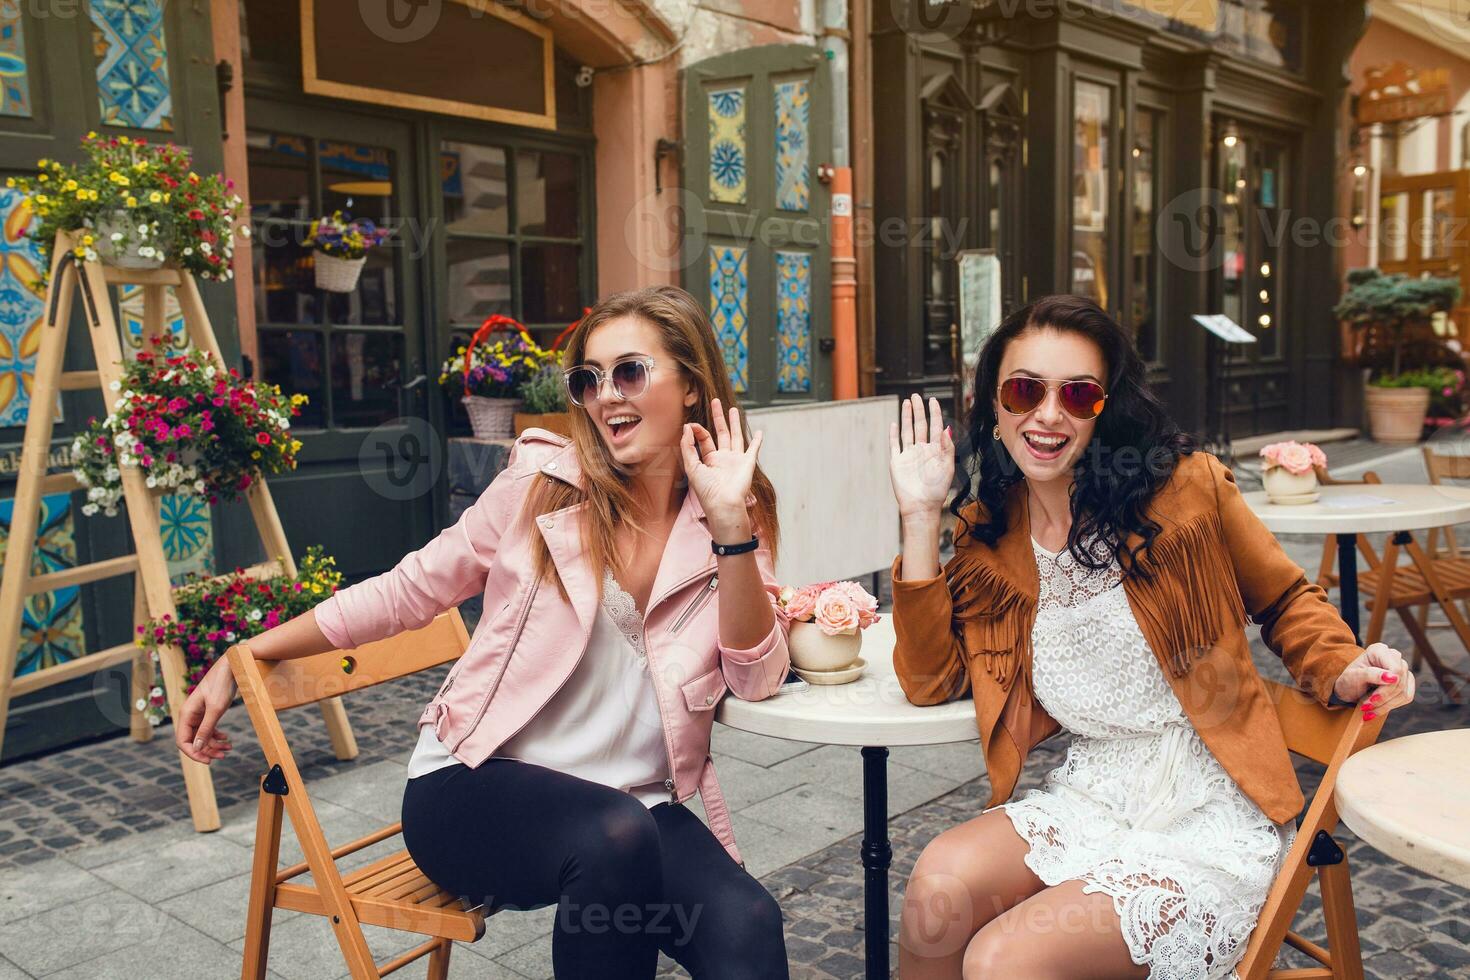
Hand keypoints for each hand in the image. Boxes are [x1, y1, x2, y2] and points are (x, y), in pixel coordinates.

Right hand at [175, 655, 236, 764]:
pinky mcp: (209, 711)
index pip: (182, 741)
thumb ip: (205, 729)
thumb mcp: (216, 709)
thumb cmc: (222, 685)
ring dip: (214, 745)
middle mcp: (190, 715)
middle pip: (193, 741)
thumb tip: (197, 748)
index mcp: (186, 714)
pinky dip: (217, 736)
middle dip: (207, 750)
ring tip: (229, 748)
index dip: (193, 753)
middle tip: (223, 756)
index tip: (208, 761)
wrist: (233, 667)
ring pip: (202, 736)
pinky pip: (209, 729)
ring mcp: (199, 714)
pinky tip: (226, 739)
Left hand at [681, 398, 762, 533]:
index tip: (691, 425)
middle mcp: (723, 458)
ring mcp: (736, 460)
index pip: (704, 439)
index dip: (697, 430)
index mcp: (709, 460)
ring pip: (736, 436)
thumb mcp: (691, 467)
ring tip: (733, 409)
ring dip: (735, 422)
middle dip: (718, 417)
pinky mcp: (748, 462)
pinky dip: (758, 441)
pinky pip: (753, 449)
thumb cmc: (706, 490)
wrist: (724, 504)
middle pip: (720, 433)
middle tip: (715, 401)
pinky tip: (759, 432)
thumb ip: (687, 447)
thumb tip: (687, 427)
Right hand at [889, 394, 953, 520]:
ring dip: (907, 416)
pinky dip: (894, 433)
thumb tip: (947, 429)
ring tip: (907, 402)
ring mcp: (909, 455)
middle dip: (919, 410)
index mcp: (935, 450)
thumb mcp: (947, 467)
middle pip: (920, 425)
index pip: (935, 426)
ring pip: (907, 431)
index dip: (935, 413)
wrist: (921, 506)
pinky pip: (895, 444)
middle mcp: (922, 450)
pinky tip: (894, 423)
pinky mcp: (897, 462)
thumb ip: (947, 447)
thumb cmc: (937, 490)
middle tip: (917, 396)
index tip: (933, 400)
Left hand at [1333, 643, 1414, 720]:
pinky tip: (1376, 709)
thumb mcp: (1353, 677)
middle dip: (1383, 698)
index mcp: (1379, 650)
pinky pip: (1406, 697)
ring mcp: (1402, 669)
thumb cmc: (1348, 680)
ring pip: (1404, 692)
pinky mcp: (1406, 682)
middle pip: (1400, 682)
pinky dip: (1391, 706)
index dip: (1387, 687)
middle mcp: (1393, 657)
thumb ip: (1371, 674)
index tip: (1371, 699)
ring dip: (1385, 705)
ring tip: (1368, 710)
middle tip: (1365, 707)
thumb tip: (1393, 677)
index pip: (1395, 670)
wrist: (1348, 689)